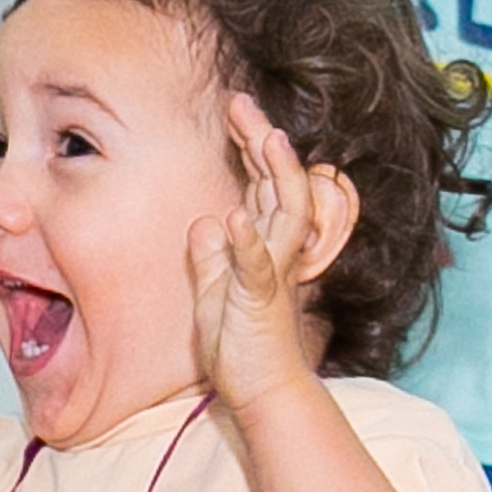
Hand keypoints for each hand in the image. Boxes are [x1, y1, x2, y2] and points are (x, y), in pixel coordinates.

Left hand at [188, 98, 353, 411]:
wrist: (261, 389)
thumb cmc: (240, 344)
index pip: (262, 184)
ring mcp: (272, 273)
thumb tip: (207, 221)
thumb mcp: (214, 290)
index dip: (252, 147)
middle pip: (277, 184)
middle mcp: (275, 251)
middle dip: (261, 141)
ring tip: (265, 137)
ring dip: (275, 174)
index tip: (235, 111)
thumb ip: (212, 255)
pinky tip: (235, 218)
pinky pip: (257, 267)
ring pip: (284, 213)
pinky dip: (247, 243)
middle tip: (241, 102)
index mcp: (263, 245)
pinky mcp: (261, 300)